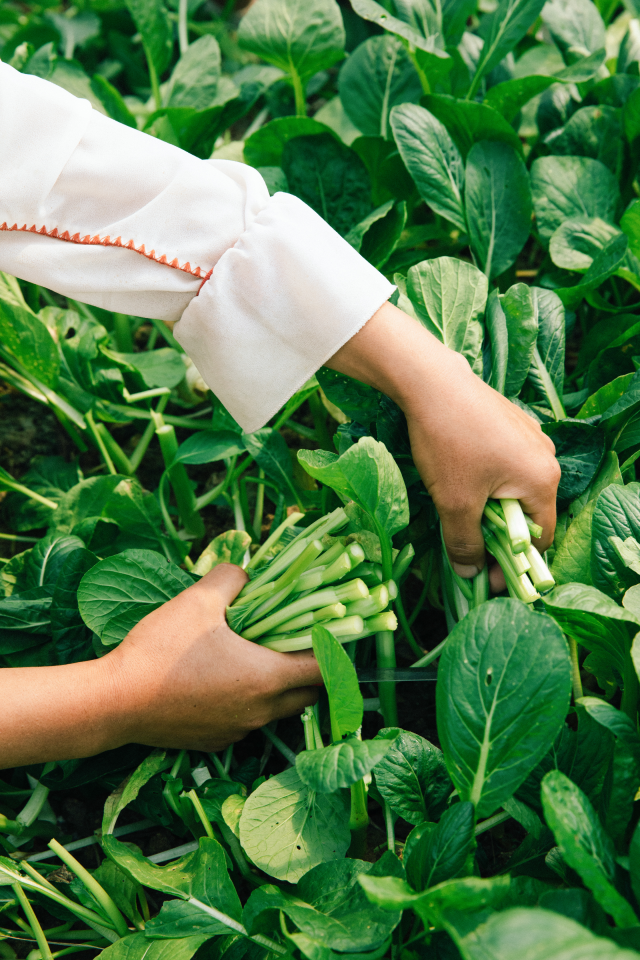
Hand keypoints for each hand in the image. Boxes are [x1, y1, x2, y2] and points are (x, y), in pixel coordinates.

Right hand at [0, 564, 320, 768]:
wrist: (113, 703)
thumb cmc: (160, 650)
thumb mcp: (198, 600)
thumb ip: (232, 577)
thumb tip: (246, 570)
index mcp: (267, 678)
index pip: (324, 670)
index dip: (334, 649)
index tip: (333, 631)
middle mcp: (260, 711)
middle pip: (307, 695)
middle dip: (311, 670)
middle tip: (299, 641)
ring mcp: (237, 731)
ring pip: (277, 710)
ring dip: (280, 687)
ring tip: (261, 658)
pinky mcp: (214, 742)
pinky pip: (246, 721)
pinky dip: (249, 703)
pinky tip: (225, 681)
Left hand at [327, 301, 559, 589]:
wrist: (431, 382)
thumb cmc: (448, 443)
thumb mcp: (455, 503)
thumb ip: (465, 543)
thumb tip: (470, 573)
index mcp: (543, 480)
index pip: (539, 539)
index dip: (513, 565)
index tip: (485, 577)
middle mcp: (547, 457)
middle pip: (529, 514)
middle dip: (501, 537)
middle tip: (470, 551)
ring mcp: (531, 437)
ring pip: (515, 489)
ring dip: (492, 510)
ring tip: (461, 516)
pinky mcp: (512, 424)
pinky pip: (507, 466)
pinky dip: (488, 484)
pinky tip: (461, 482)